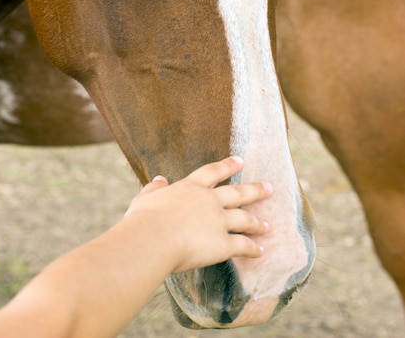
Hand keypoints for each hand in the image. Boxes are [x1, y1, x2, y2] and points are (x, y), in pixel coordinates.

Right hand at [125, 156, 272, 273]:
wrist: (153, 238)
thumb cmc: (144, 219)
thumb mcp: (145, 198)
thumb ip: (154, 188)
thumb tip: (159, 180)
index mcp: (190, 188)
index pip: (213, 172)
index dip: (228, 165)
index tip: (240, 160)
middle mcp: (209, 201)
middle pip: (237, 193)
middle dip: (255, 190)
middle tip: (269, 188)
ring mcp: (218, 221)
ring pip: (244, 219)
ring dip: (256, 222)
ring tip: (267, 225)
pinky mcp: (223, 244)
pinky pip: (242, 245)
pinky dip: (252, 248)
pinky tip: (259, 252)